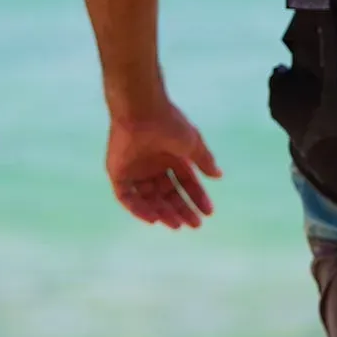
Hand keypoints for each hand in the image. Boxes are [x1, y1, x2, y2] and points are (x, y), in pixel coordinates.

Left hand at [106, 102, 220, 228]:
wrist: (142, 112)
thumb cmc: (169, 124)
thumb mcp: (193, 144)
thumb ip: (204, 161)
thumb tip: (218, 176)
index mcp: (171, 156)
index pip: (186, 182)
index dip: (197, 197)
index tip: (208, 212)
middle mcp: (153, 164)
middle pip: (168, 194)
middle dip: (181, 209)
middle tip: (194, 225)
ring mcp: (135, 169)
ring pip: (149, 198)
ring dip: (162, 212)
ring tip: (176, 225)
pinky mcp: (117, 172)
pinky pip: (127, 197)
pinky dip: (138, 209)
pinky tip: (154, 219)